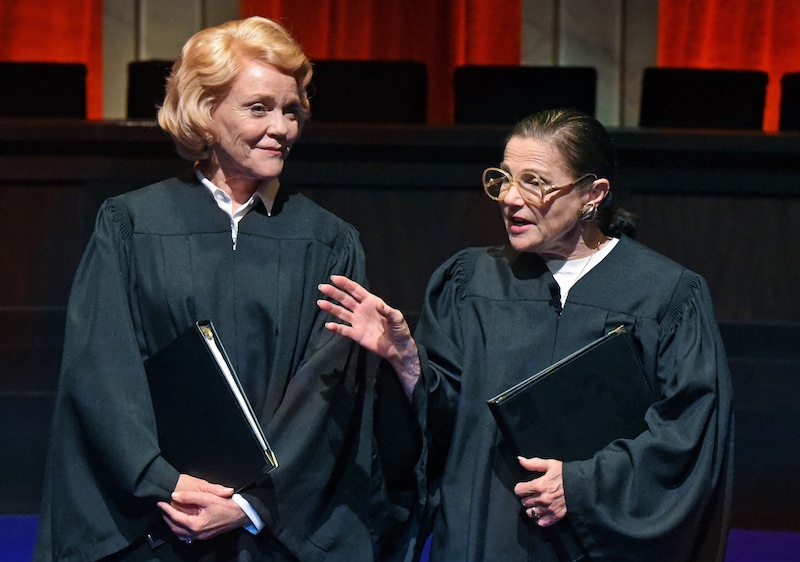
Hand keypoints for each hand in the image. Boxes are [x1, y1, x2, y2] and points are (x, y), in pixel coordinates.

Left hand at [156, 474, 245, 540]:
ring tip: (168, 515)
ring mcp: (201, 536)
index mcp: (195, 524)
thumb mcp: (208, 497)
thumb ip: (190, 497)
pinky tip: (181, 523)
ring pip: (180, 534)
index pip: (175, 518)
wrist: (241, 515)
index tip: (159, 502)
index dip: (166, 509)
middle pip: (175, 528)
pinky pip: (187, 536)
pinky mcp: (205, 536)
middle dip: (166, 518)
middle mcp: (196, 534)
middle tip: (162, 508)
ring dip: (172, 525)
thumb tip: (174, 495)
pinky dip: (180, 530)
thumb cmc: (226, 505)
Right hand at [318, 275, 419, 395]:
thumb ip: (388, 311)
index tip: (334, 278)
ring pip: (341, 313)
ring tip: (320, 303)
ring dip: (331, 308)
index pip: (356, 290)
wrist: (398, 348)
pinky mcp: (356, 334)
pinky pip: (344, 330)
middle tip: (322, 287)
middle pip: (345, 299)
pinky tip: (328, 325)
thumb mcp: (397, 318)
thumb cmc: (399, 330)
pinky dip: (336, 328)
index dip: (345, 284)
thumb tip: (379, 304)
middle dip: (334, 293)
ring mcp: (358, 322)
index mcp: (371, 302)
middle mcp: (362, 310)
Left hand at [513, 457, 566, 526]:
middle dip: (526, 498)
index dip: (520, 488)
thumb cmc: (566, 474)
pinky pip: (543, 522)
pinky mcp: (556, 516)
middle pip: (524, 502)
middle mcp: (542, 499)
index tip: (523, 487)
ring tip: (536, 504)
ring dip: (531, 508)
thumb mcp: (550, 464)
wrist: (583, 485)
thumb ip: (533, 463)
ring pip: (531, 512)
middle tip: (531, 495)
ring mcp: (549, 509)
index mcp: (539, 485)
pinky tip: (542, 515)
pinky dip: (540, 519)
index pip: (519, 490)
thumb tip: (520, 460)